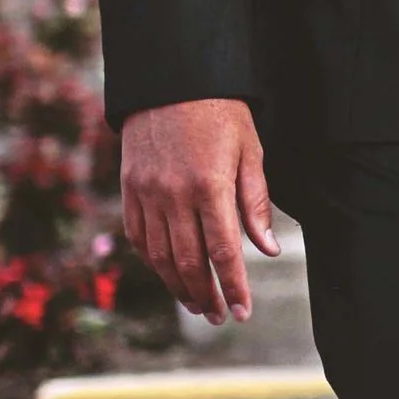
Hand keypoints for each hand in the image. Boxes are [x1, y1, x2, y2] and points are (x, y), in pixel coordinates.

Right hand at [119, 99, 279, 323]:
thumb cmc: (221, 114)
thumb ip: (255, 203)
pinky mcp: (130, 189)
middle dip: (206, 295)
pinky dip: (154, 262)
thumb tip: (267, 250)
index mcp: (210, 186)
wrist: (171, 81)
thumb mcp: (250, 152)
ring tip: (196, 305)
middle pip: (189, 261)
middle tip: (218, 317)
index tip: (242, 312)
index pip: (223, 252)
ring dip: (178, 286)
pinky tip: (169, 274)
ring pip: (160, 255)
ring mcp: (147, 194)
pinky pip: (140, 236)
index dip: (233, 286)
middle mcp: (174, 196)